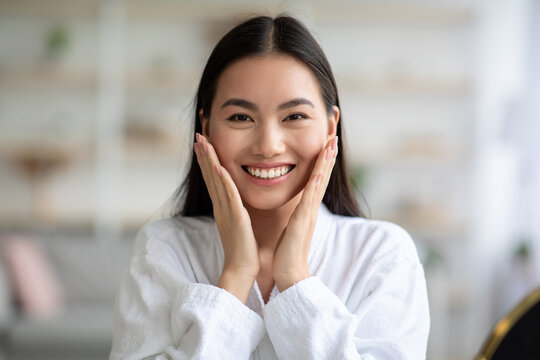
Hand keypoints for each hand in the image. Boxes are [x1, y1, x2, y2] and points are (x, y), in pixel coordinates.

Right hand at [194, 133, 258, 301]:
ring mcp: (226, 210)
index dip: (207, 161)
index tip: (204, 144)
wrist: (242, 268)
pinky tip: (218, 166)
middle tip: (198, 136)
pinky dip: (222, 179)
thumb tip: (237, 202)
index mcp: (223, 206)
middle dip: (204, 155)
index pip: (213, 179)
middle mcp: (221, 206)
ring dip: (209, 160)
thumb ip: (236, 210)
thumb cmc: (244, 249)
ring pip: (216, 180)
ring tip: (203, 143)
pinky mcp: (236, 217)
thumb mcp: (239, 223)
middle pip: (210, 175)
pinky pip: (228, 194)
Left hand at [272, 136, 337, 290]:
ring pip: (320, 182)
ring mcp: (309, 214)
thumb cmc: (288, 251)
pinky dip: (315, 185)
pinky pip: (309, 200)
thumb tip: (295, 202)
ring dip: (326, 162)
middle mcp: (311, 207)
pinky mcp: (302, 222)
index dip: (322, 157)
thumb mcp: (291, 224)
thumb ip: (295, 211)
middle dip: (328, 152)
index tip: (326, 138)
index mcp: (307, 206)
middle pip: (323, 174)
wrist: (289, 274)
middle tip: (334, 131)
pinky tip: (318, 172)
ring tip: (331, 142)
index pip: (316, 176)